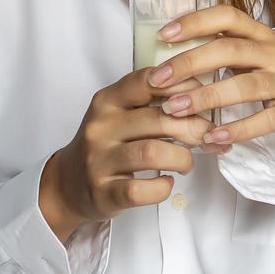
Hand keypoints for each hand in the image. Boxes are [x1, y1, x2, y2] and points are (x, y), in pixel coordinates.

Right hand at [39, 66, 226, 241]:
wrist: (69, 184)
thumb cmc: (107, 144)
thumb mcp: (121, 114)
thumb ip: (154, 103)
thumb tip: (205, 96)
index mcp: (107, 100)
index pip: (147, 80)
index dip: (182, 86)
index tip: (201, 99)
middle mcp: (100, 127)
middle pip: (158, 119)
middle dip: (193, 128)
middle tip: (205, 136)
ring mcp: (98, 160)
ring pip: (152, 152)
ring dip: (182, 158)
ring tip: (186, 162)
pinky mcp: (103, 192)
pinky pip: (141, 190)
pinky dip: (162, 187)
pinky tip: (166, 182)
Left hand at [146, 3, 274, 146]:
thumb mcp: (258, 51)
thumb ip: (225, 47)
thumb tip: (173, 48)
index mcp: (261, 34)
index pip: (227, 17)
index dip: (195, 21)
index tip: (164, 35)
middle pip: (229, 51)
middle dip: (189, 64)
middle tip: (158, 79)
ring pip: (244, 86)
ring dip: (206, 97)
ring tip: (175, 110)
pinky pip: (263, 120)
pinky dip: (237, 128)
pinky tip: (213, 135)